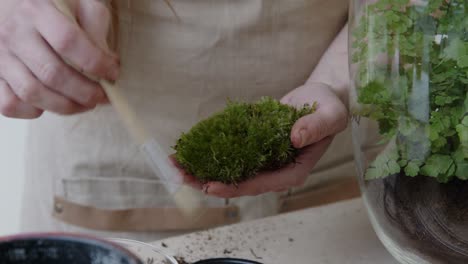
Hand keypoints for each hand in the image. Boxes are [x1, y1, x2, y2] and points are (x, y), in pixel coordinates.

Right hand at [0, 0, 118, 118]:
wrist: (12, 3)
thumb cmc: (52, 5)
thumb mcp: (78, 2)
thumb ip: (96, 25)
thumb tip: (108, 62)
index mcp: (36, 10)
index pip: (68, 42)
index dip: (96, 63)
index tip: (113, 73)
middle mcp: (14, 33)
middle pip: (52, 74)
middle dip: (86, 92)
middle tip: (103, 96)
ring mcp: (0, 56)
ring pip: (32, 93)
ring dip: (66, 106)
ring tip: (86, 103)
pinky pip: (9, 104)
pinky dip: (33, 111)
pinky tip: (51, 103)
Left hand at [180, 83, 348, 197]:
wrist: (319, 97)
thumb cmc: (329, 107)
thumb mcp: (331, 115)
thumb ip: (316, 127)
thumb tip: (295, 138)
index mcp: (293, 171)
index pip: (262, 184)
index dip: (236, 187)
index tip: (211, 186)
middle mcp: (275, 170)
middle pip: (239, 182)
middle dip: (208, 181)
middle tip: (180, 176)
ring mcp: (263, 160)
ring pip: (230, 169)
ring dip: (202, 168)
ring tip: (176, 164)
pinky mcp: (253, 147)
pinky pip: (230, 153)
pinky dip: (210, 151)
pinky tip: (189, 148)